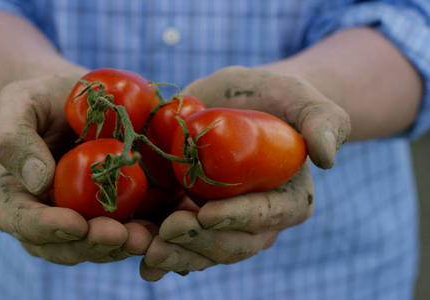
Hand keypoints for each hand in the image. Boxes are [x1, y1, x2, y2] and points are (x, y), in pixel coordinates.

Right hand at [0, 75, 152, 264]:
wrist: (74, 100)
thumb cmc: (38, 99)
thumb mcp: (17, 104)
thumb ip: (14, 139)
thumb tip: (40, 182)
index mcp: (11, 200)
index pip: (24, 223)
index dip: (49, 229)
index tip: (76, 224)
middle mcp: (44, 221)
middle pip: (64, 246)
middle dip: (92, 245)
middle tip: (119, 235)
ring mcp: (79, 222)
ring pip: (97, 248)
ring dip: (122, 248)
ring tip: (145, 238)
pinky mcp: (112, 216)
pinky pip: (126, 234)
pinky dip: (144, 236)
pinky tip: (161, 230)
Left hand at [140, 66, 350, 279]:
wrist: (227, 102)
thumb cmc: (265, 96)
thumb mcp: (294, 95)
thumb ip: (321, 118)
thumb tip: (328, 157)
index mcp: (287, 199)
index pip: (267, 215)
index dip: (239, 218)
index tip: (207, 213)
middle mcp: (255, 222)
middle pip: (232, 244)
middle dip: (199, 243)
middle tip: (167, 232)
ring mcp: (220, 225)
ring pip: (201, 252)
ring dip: (173, 255)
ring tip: (144, 250)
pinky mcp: (191, 220)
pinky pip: (176, 245)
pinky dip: (156, 251)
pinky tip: (135, 253)